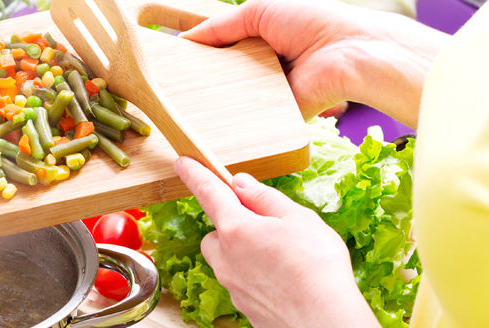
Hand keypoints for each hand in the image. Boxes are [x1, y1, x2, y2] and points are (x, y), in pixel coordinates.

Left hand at [175, 157, 439, 327]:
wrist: (325, 319)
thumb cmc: (316, 263)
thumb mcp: (297, 217)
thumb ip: (264, 198)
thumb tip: (239, 183)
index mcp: (236, 228)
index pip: (209, 193)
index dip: (195, 174)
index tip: (182, 162)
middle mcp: (225, 258)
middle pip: (216, 234)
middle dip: (232, 228)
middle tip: (266, 229)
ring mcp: (232, 287)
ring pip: (226, 262)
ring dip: (242, 255)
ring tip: (281, 259)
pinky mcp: (244, 309)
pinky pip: (243, 287)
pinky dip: (256, 281)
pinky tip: (284, 284)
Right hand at [180, 0, 447, 127]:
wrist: (349, 54)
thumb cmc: (312, 22)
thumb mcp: (259, 11)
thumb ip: (220, 26)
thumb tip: (186, 39)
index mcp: (263, 39)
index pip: (223, 49)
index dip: (200, 55)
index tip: (172, 63)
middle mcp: (265, 67)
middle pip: (225, 76)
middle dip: (202, 80)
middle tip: (170, 87)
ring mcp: (271, 93)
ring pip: (233, 99)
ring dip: (214, 101)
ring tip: (180, 105)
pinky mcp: (277, 116)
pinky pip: (250, 119)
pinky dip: (233, 120)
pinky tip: (206, 123)